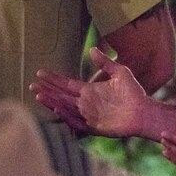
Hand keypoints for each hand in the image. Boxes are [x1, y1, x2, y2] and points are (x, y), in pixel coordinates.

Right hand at [31, 47, 149, 137]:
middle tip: (31, 85)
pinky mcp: (94, 126)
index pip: (66, 84)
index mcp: (89, 91)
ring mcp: (88, 115)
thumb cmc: (134, 92)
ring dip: (52, 102)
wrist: (144, 110)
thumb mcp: (120, 72)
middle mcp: (86, 103)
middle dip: (46, 90)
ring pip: (65, 108)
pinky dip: (66, 115)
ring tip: (39, 95)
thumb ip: (105, 62)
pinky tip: (57, 107)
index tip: (40, 72)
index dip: (53, 79)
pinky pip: (76, 121)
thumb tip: (92, 48)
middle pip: (61, 96)